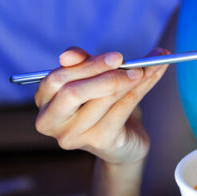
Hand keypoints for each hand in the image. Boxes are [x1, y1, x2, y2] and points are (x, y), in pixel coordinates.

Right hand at [34, 47, 168, 164]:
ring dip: (130, 80)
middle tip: (133, 65)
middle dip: (105, 75)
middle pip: (72, 93)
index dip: (86, 66)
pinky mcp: (99, 142)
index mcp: (44, 101)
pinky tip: (152, 76)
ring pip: (103, 99)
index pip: (56, 79)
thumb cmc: (104, 105)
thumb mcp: (92, 80)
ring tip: (150, 66)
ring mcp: (73, 136)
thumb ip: (83, 64)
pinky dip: (140, 90)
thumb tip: (70, 53)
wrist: (124, 142)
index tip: (116, 56)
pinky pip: (121, 110)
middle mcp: (51, 122)